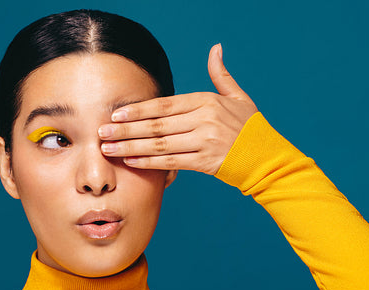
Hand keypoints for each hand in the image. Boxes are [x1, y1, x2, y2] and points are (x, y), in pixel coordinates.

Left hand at [98, 44, 257, 174]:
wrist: (267, 155)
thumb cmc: (249, 126)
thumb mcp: (238, 96)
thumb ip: (221, 75)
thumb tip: (216, 48)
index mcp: (206, 101)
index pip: (164, 105)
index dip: (138, 110)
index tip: (115, 114)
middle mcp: (204, 120)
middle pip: (157, 125)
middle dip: (125, 129)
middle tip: (101, 132)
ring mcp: (204, 141)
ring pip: (160, 144)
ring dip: (131, 147)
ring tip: (108, 148)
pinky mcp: (205, 161)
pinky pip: (171, 161)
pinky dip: (149, 162)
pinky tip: (131, 162)